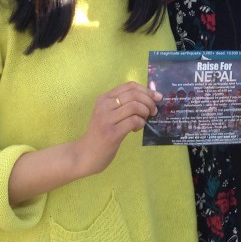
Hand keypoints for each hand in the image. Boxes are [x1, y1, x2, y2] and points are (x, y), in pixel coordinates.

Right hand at [8, 80, 162, 205]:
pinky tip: (136, 129)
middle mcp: (104, 106)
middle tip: (153, 112)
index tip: (157, 97)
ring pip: (135, 106)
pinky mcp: (111, 133)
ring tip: (144, 120)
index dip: (146, 90)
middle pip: (134, 95)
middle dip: (149, 102)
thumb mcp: (109, 114)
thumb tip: (150, 98)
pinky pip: (133, 121)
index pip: (130, 86)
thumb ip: (123, 105)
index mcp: (104, 98)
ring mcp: (106, 119)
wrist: (83, 155)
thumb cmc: (99, 134)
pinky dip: (140, 123)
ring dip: (145, 112)